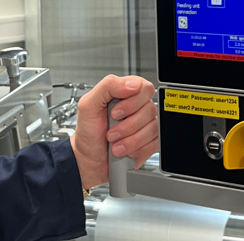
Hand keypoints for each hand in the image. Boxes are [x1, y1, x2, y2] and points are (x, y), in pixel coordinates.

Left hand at [69, 74, 158, 189]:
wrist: (89, 159)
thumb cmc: (88, 132)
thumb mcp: (88, 104)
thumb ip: (108, 86)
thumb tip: (132, 84)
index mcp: (125, 93)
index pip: (144, 87)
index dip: (131, 102)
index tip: (115, 113)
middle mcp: (138, 107)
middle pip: (150, 108)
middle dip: (127, 125)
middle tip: (112, 131)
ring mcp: (146, 125)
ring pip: (152, 128)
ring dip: (130, 139)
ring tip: (115, 142)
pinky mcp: (150, 142)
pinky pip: (154, 143)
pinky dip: (137, 149)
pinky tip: (125, 149)